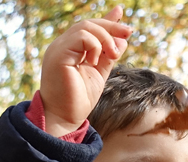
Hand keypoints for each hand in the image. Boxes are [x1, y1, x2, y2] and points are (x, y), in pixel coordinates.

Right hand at [40, 6, 132, 136]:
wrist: (65, 118)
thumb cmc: (78, 100)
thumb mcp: (99, 73)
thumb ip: (108, 56)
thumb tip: (123, 39)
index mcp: (70, 50)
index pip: (88, 28)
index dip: (107, 20)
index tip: (122, 16)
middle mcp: (62, 46)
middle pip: (88, 24)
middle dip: (112, 27)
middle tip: (129, 33)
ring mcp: (58, 49)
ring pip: (86, 27)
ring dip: (106, 38)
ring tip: (114, 54)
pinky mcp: (58, 55)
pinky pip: (81, 37)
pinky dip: (95, 45)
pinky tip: (95, 61)